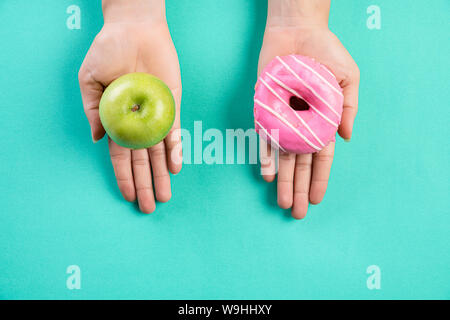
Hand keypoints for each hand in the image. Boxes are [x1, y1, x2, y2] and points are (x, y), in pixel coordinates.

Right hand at [78, 1, 181, 212]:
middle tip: (149, 208)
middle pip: (142, 161)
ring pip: (160, 152)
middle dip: (145, 184)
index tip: (127, 196)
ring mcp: (156, 116)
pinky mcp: (172, 105)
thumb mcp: (90, 81)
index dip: (124, 176)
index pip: (121, 156)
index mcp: (117, 120)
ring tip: (165, 197)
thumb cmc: (108, 51)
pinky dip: (176, 149)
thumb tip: (97, 139)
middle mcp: (138, 122)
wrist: (134, 29)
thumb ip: (94, 111)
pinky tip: (176, 168)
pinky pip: (174, 131)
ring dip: (162, 175)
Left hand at [258, 1, 359, 218]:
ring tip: (282, 202)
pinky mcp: (264, 110)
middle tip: (296, 213)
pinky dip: (264, 156)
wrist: (298, 30)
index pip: (321, 158)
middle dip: (298, 188)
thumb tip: (347, 138)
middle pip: (299, 164)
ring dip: (282, 180)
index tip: (316, 200)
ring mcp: (282, 119)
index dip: (319, 179)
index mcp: (322, 120)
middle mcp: (301, 124)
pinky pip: (263, 137)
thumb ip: (347, 108)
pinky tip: (266, 175)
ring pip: (281, 157)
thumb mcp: (348, 78)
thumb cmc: (326, 52)